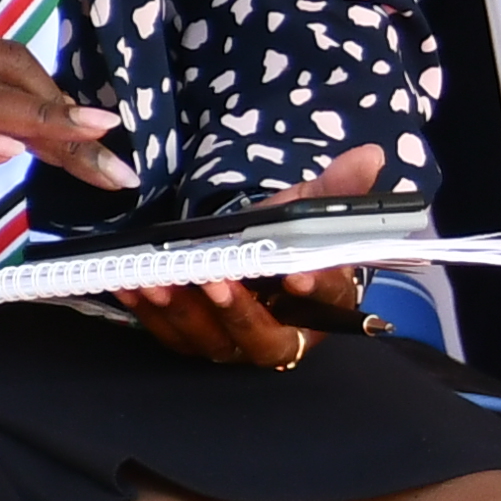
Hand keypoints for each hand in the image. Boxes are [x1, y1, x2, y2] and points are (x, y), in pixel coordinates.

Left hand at [118, 145, 389, 372]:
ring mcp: (240, 344)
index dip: (314, 291)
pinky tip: (131, 287)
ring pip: (216, 341)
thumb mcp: (312, 208)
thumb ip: (338, 188)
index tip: (296, 273)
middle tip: (217, 280)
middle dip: (240, 312)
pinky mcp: (200, 342)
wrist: (256, 255)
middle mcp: (287, 334)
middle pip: (267, 339)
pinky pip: (175, 337)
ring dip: (186, 312)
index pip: (327, 302)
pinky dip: (151, 315)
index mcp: (327, 304)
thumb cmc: (290, 237)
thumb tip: (369, 156)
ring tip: (161, 280)